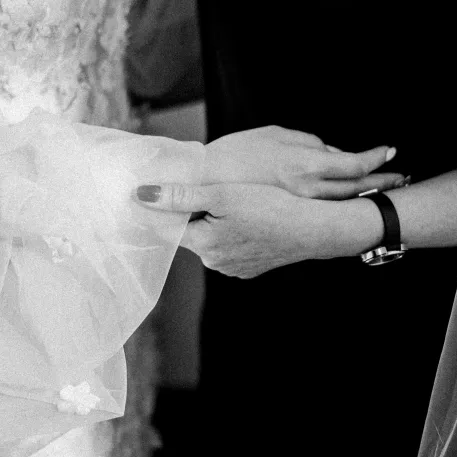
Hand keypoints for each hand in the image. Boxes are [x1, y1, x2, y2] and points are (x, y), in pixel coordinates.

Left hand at [137, 182, 383, 277]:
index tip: (147, 193)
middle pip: (190, 232)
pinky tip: (247, 215)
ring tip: (226, 199)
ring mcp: (235, 268)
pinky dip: (233, 230)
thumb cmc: (272, 207)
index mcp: (204, 244)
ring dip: (212, 221)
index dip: (157, 208)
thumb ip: (180, 196)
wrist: (316, 228)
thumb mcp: (223, 194)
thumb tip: (140, 195)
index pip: (165, 227)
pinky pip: (232, 245)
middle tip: (196, 188)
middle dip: (190, 212)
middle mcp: (215, 262)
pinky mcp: (252, 267)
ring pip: (212, 238)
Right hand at [203, 125, 403, 198]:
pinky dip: (332, 211)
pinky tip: (337, 207)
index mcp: (304, 167)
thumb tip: (332, 151)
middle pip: (355, 191)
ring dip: (362, 198)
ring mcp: (298, 213)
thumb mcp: (274, 135)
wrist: (201, 184)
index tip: (389, 152)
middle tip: (402, 178)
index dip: (376, 159)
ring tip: (380, 189)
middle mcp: (308, 193)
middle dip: (381, 183)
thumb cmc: (234, 154)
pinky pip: (317, 218)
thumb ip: (308, 142)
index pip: (354, 166)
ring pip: (340, 206)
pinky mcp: (284, 227)